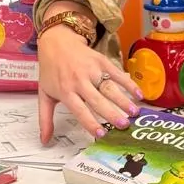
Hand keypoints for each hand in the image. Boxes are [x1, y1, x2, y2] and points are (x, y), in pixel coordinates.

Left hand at [37, 22, 142, 143]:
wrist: (56, 42)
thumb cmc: (50, 71)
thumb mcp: (44, 94)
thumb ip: (45, 119)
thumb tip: (45, 141)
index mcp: (66, 91)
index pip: (80, 110)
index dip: (90, 123)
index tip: (101, 134)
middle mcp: (79, 81)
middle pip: (97, 100)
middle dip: (111, 113)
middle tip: (123, 126)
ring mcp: (91, 70)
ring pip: (109, 87)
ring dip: (123, 100)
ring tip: (134, 112)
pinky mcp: (101, 61)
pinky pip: (117, 73)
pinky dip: (129, 84)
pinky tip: (139, 94)